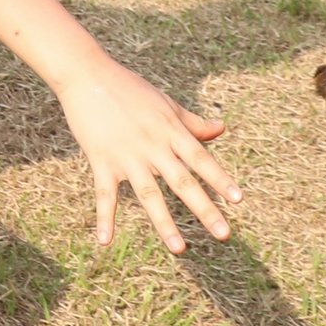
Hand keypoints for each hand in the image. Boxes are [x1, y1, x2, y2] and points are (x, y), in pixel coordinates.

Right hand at [55, 55, 237, 251]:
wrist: (87, 76)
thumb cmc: (129, 88)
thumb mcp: (165, 103)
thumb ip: (193, 122)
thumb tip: (222, 129)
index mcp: (170, 131)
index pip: (201, 159)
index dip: (219, 179)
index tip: (238, 200)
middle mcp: (152, 146)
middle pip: (182, 182)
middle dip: (204, 209)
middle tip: (224, 234)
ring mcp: (127, 156)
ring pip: (149, 195)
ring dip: (164, 223)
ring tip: (179, 249)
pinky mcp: (102, 161)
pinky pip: (105, 194)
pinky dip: (105, 218)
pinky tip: (105, 242)